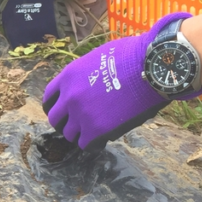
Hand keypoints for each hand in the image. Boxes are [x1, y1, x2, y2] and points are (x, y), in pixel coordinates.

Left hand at [42, 13, 195, 149]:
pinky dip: (93, 144)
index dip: (55, 107)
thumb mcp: (99, 57)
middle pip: (55, 119)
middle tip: (77, 125)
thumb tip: (88, 82)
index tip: (63, 112)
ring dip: (80, 134)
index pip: (49, 98)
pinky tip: (102, 139)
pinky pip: (85, 144)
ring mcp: (81, 114)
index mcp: (68, 77)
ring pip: (69, 134)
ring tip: (93, 132)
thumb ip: (86, 74)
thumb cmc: (133, 57)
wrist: (151, 67)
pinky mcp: (95, 130)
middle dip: (65, 123)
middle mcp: (69, 97)